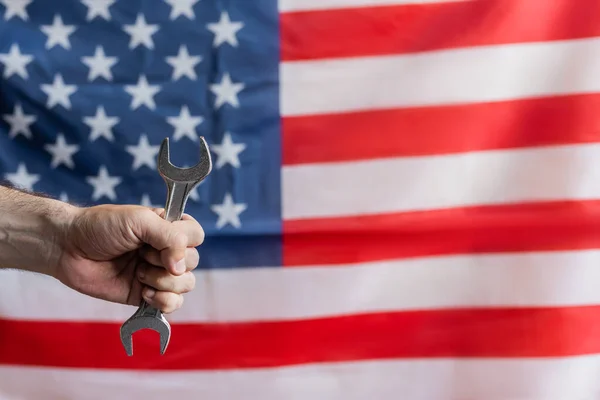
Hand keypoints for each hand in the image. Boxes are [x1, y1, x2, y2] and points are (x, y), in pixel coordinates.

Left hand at [54, 204, 203, 312]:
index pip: (197, 235)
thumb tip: (181, 267)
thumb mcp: (139, 221)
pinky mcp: (147, 296)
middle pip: (193, 262)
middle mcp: (166, 251)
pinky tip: (144, 293)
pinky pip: (173, 305)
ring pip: (186, 284)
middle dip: (169, 262)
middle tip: (142, 254)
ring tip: (139, 274)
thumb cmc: (100, 226)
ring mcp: (157, 273)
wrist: (68, 248)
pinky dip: (163, 301)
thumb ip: (169, 237)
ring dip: (164, 282)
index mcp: (167, 228)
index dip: (185, 242)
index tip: (163, 242)